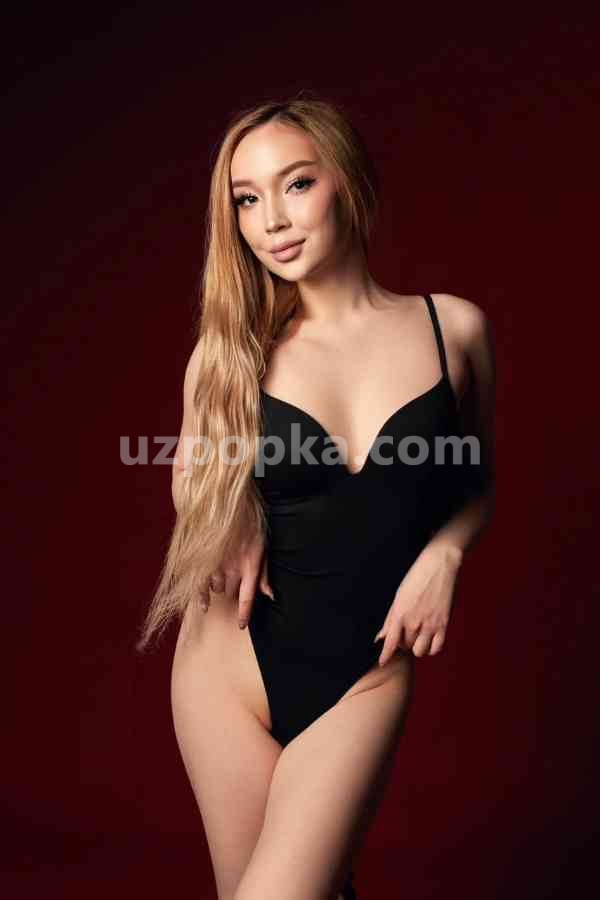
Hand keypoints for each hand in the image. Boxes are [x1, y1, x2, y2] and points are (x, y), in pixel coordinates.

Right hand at [198, 528, 273, 628]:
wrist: (228, 503)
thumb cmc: (249, 524)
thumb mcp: (262, 547)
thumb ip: (263, 574)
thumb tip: (270, 596)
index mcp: (250, 565)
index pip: (247, 597)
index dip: (243, 613)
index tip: (240, 624)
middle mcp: (233, 568)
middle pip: (230, 592)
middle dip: (232, 590)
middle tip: (233, 578)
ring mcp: (217, 564)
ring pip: (218, 588)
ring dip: (220, 586)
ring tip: (222, 571)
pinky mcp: (203, 560)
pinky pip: (200, 585)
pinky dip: (201, 597)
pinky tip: (204, 605)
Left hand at [373, 543, 462, 663]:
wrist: (439, 565)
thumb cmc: (416, 578)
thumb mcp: (399, 596)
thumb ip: (390, 619)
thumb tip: (380, 637)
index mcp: (400, 613)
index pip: (390, 642)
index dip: (385, 655)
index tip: (382, 663)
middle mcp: (414, 621)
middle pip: (405, 646)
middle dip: (403, 643)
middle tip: (407, 632)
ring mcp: (429, 624)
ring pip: (420, 651)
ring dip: (417, 647)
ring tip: (418, 637)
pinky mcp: (443, 624)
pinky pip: (436, 648)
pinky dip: (432, 648)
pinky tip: (430, 640)